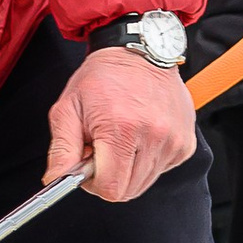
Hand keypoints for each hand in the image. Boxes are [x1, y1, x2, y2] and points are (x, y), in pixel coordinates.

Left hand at [45, 45, 196, 203]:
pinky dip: (148, 160)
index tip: (89, 166)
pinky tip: (140, 135)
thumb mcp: (68, 108)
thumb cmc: (102, 77)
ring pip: (145, 182)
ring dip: (129, 168)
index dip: (94, 184)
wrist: (139, 51)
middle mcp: (154, 136)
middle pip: (129, 190)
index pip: (111, 189)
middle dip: (111, 176)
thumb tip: (56, 180)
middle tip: (103, 148)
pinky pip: (162, 169)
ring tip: (121, 138)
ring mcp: (174, 140)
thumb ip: (61, 149)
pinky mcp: (185, 142)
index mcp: (122, 129)